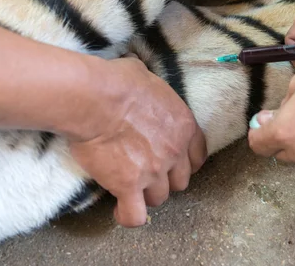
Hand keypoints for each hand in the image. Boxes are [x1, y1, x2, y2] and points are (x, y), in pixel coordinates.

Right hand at [67, 55, 206, 226]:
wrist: (96, 98)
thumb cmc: (120, 82)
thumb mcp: (147, 77)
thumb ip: (153, 92)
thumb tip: (139, 80)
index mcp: (184, 125)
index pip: (198, 156)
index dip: (185, 162)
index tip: (173, 163)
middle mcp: (174, 151)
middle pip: (180, 181)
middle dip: (165, 179)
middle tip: (146, 171)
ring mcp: (153, 171)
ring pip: (159, 198)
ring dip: (145, 194)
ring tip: (130, 186)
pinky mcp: (128, 186)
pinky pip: (134, 215)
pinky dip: (127, 216)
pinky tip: (119, 210)